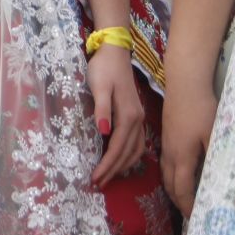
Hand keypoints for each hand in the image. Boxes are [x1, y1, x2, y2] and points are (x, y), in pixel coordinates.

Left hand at [88, 45, 146, 187]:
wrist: (114, 51)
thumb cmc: (103, 68)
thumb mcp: (98, 86)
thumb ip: (102, 109)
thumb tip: (104, 132)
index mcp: (128, 116)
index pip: (118, 148)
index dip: (107, 165)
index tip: (96, 178)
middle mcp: (137, 120)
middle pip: (127, 153)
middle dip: (113, 170)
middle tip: (98, 183)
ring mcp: (139, 118)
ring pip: (134, 150)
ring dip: (122, 165)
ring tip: (109, 176)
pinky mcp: (136, 115)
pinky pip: (137, 142)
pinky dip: (130, 155)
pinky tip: (122, 160)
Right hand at [160, 73, 217, 216]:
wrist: (184, 85)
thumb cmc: (201, 110)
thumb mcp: (214, 135)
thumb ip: (215, 158)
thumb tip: (222, 180)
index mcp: (182, 156)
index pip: (182, 188)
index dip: (187, 205)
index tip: (194, 218)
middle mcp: (170, 154)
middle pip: (169, 184)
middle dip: (178, 201)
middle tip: (189, 213)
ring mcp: (166, 145)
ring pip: (164, 174)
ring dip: (172, 189)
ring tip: (183, 199)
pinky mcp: (166, 137)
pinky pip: (164, 164)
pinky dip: (170, 176)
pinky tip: (178, 174)